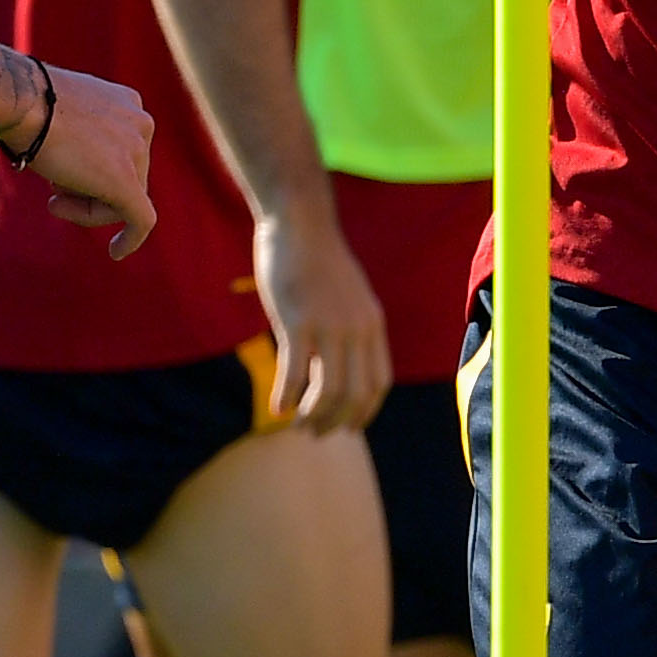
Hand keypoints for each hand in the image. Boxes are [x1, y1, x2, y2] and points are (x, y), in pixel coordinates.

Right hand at [9, 61, 157, 256]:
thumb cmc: (25, 104)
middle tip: (53, 197)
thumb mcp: (58, 111)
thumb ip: (77, 133)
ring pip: (123, 198)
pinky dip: (131, 239)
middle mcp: (140, 123)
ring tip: (53, 201)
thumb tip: (69, 159)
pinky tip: (116, 253)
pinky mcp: (127, 183)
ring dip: (87, 208)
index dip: (91, 171)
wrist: (19, 100)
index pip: (119, 151)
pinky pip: (141, 220)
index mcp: (127, 104)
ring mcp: (136, 151)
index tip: (61, 179)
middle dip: (88, 191)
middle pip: (124, 175)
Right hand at [251, 192, 390, 431]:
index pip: (379, 383)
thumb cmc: (317, 260)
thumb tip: (337, 362)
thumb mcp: (347, 297)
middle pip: (356, 394)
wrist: (299, 223)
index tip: (348, 427)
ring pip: (329, 391)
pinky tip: (277, 407)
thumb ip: (348, 329)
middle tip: (315, 432)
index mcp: (372, 325)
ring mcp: (329, 327)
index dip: (365, 412)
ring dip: (313, 416)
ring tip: (296, 424)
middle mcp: (357, 330)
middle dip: (336, 422)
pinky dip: (287, 397)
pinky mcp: (298, 322)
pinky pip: (296, 374)